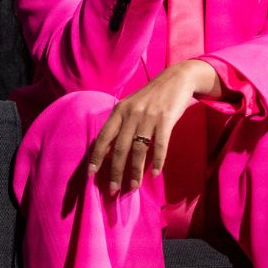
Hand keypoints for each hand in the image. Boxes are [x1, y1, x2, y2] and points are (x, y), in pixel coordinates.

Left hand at [84, 60, 221, 197]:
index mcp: (119, 111)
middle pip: (119, 148)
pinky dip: (158, 161)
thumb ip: (120, 125)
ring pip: (138, 149)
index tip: (91, 174)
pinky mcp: (166, 119)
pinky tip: (155, 174)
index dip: (96, 156)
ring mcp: (149, 117)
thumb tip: (108, 150)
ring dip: (135, 171)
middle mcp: (131, 114)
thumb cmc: (151, 96)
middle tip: (112, 189)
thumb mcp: (131, 106)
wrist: (176, 78)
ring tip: (133, 187)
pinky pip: (160, 145)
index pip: (103, 137)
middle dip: (114, 171)